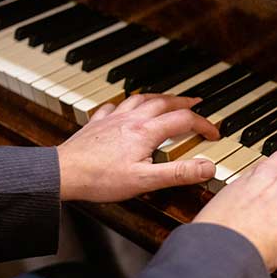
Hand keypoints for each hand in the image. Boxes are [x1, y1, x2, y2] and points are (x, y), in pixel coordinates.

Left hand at [57, 94, 219, 201]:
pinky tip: (124, 106)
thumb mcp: (145, 181)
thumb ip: (179, 173)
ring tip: (167, 99)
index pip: (183, 121)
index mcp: (146, 132)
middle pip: (164, 102)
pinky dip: (125, 103)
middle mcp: (131, 119)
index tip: (214, 133)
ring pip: (140, 98)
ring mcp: (112, 119)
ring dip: (158, 97)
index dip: (204, 125)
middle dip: (184, 102)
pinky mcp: (96, 124)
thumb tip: (207, 167)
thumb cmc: (100, 178)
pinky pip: (114, 105)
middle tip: (196, 103)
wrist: (62, 173)